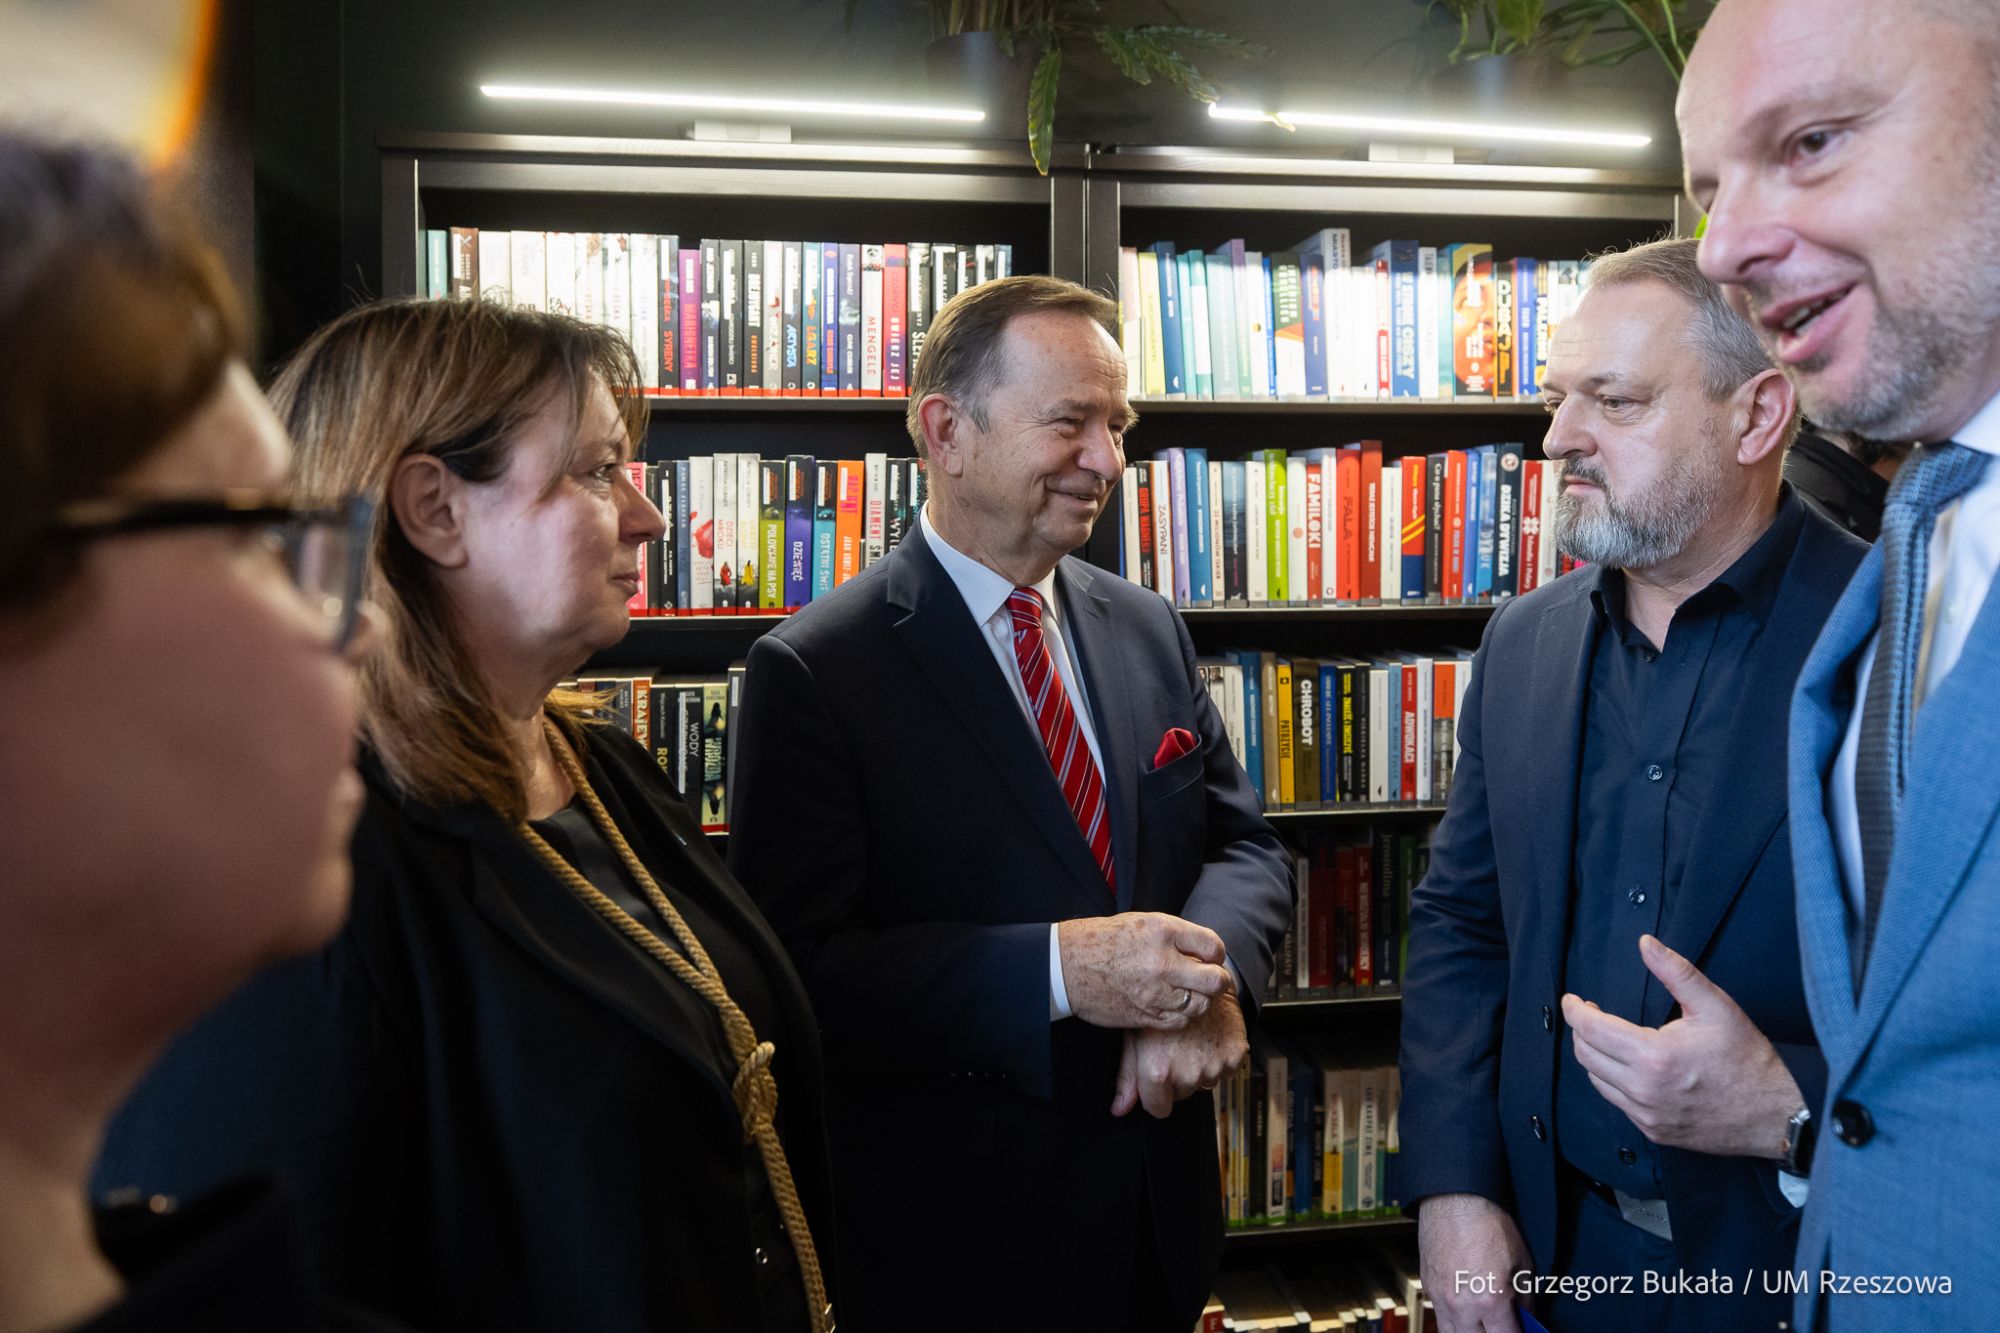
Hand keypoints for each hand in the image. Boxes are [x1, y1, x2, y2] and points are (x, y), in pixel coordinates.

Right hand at [1058, 912, 1232, 1030]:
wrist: (1069, 966)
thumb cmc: (1106, 941)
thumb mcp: (1144, 923)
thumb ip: (1178, 936)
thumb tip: (1208, 953)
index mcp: (1163, 932)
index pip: (1214, 947)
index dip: (1215, 954)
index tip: (1209, 957)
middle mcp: (1162, 963)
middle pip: (1215, 981)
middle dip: (1218, 980)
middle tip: (1211, 978)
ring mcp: (1155, 993)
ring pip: (1201, 1005)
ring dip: (1200, 999)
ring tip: (1188, 991)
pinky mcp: (1146, 1015)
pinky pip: (1180, 1021)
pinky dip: (1182, 1014)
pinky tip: (1171, 1003)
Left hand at [1110, 987, 1246, 1117]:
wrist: (1197, 976)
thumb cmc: (1159, 1003)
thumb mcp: (1134, 1035)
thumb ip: (1127, 1076)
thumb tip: (1119, 1110)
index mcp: (1159, 1069)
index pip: (1158, 1108)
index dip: (1155, 1095)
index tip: (1157, 1078)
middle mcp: (1188, 1072)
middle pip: (1181, 1094)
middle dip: (1176, 1077)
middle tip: (1174, 1047)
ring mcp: (1214, 1065)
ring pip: (1203, 1083)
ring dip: (1198, 1068)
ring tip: (1191, 1039)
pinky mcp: (1235, 1056)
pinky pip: (1225, 1071)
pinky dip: (1218, 1059)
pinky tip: (1208, 1038)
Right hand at [1420, 1193, 1530, 1332]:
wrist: (1455, 1198)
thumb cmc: (1488, 1223)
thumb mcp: (1521, 1262)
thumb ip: (1524, 1297)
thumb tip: (1525, 1315)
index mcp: (1491, 1299)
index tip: (1523, 1329)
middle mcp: (1463, 1305)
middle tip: (1503, 1324)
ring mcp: (1441, 1298)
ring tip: (1484, 1323)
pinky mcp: (1428, 1286)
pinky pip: (1440, 1316)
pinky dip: (1455, 1320)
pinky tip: (1467, 1309)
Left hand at [1561, 934, 1800, 1158]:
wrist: (1775, 1112)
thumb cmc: (1747, 1058)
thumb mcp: (1714, 1006)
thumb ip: (1676, 971)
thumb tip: (1646, 944)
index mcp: (1654, 1057)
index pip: (1590, 1030)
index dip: (1575, 1011)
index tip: (1573, 1000)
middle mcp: (1644, 1090)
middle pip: (1585, 1055)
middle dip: (1581, 1030)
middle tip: (1590, 1014)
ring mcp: (1647, 1115)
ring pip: (1597, 1081)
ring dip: (1595, 1056)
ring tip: (1609, 1038)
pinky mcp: (1654, 1131)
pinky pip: (1617, 1102)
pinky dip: (1614, 1081)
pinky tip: (1628, 1067)